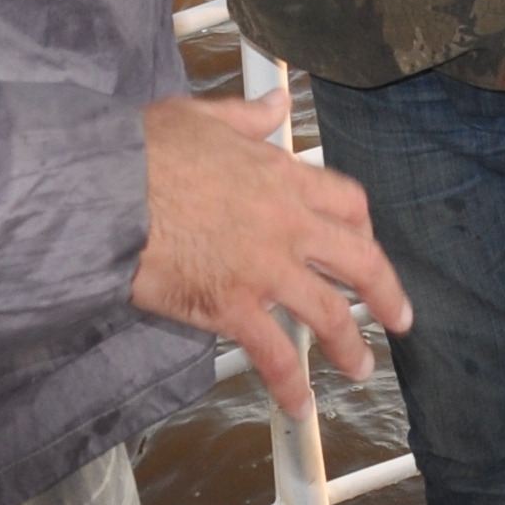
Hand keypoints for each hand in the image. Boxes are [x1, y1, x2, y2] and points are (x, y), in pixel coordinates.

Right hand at [133, 95, 408, 419]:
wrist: (105, 189)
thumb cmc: (144, 149)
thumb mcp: (203, 116)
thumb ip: (248, 115)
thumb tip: (277, 100)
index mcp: (282, 176)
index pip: (346, 202)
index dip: (362, 228)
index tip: (363, 243)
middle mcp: (286, 223)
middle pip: (359, 260)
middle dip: (386, 292)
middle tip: (399, 315)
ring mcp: (263, 268)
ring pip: (328, 312)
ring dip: (350, 345)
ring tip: (359, 366)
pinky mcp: (231, 305)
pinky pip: (273, 352)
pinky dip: (290, 383)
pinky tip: (299, 403)